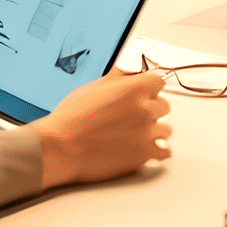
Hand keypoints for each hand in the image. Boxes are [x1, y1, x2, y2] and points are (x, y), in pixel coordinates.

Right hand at [33, 70, 172, 188]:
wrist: (60, 148)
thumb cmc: (70, 119)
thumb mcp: (92, 88)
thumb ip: (117, 78)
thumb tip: (128, 71)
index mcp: (134, 88)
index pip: (158, 83)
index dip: (148, 90)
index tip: (141, 96)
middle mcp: (145, 109)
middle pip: (163, 106)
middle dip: (150, 111)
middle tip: (131, 119)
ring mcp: (147, 133)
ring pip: (165, 130)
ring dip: (153, 132)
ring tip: (132, 137)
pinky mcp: (144, 155)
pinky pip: (165, 152)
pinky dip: (157, 151)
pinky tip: (144, 150)